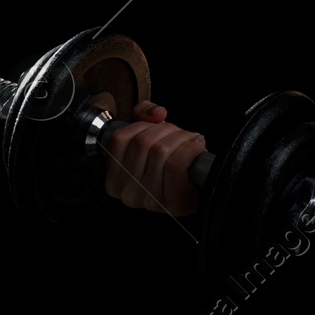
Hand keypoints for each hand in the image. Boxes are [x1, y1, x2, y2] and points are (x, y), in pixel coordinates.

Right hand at [102, 101, 206, 215]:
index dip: (142, 125)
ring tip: (189, 141)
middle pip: (143, 141)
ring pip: (161, 150)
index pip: (119, 138)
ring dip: (181, 138)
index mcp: (115, 178)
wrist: (200, 187)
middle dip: (167, 129)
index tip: (156, 128)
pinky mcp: (170, 201)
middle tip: (178, 134)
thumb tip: (156, 113)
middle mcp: (126, 192)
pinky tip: (196, 148)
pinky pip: (176, 163)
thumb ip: (144, 115)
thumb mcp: (152, 135)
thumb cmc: (173, 161)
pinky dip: (191, 148)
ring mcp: (147, 199)